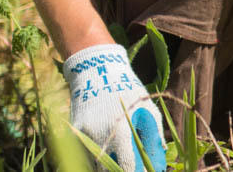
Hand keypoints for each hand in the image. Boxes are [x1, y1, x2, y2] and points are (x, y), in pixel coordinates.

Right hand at [63, 44, 166, 171]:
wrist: (98, 70)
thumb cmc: (129, 90)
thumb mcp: (148, 109)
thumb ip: (154, 137)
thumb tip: (159, 160)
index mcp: (120, 131)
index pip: (126, 167)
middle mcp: (98, 136)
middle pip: (105, 170)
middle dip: (117, 170)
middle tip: (131, 167)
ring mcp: (82, 134)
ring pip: (93, 163)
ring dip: (106, 164)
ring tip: (119, 157)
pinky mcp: (73, 131)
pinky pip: (84, 151)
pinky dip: (94, 156)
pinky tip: (106, 149)